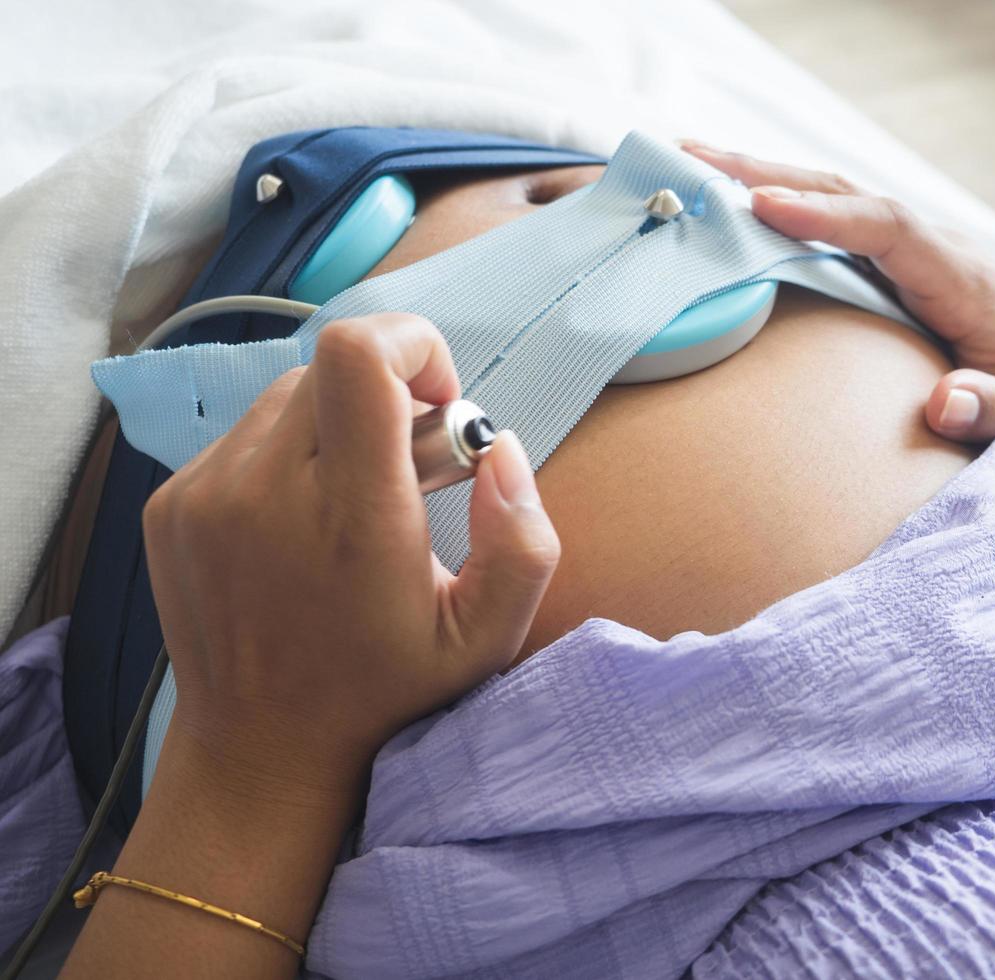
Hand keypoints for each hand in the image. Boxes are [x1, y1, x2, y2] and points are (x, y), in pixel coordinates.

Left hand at [142, 313, 560, 803]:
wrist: (263, 749)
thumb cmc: (386, 690)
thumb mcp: (489, 637)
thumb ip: (525, 540)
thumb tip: (499, 447)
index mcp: (352, 517)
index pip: (359, 356)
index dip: (413, 346)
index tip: (441, 403)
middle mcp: (264, 492)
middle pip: (331, 368)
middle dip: (389, 397)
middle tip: (412, 472)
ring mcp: (204, 496)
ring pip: (286, 397)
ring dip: (336, 426)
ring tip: (355, 501)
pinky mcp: (170, 506)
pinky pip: (244, 437)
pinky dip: (287, 457)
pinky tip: (301, 525)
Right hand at [680, 141, 994, 456]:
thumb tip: (945, 405)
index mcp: (966, 278)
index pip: (891, 228)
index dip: (827, 215)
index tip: (763, 203)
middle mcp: (939, 251)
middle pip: (851, 194)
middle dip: (773, 172)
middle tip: (695, 158)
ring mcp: (922, 254)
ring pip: (841, 200)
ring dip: (772, 179)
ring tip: (698, 168)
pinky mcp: (909, 266)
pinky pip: (842, 225)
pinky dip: (791, 207)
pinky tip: (746, 211)